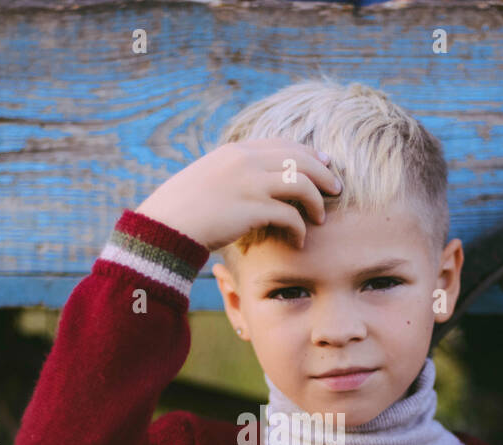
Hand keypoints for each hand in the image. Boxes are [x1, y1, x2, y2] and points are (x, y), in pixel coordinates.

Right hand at [135, 138, 340, 251]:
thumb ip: (235, 174)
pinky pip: (291, 216)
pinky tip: (299, 240)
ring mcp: (250, 184)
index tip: (325, 163)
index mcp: (236, 152)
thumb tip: (258, 182)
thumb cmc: (185, 209)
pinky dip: (300, 229)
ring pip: (302, 185)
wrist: (166, 226)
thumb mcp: (209, 179)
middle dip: (324, 174)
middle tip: (336, 190)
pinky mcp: (252, 209)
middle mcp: (246, 162)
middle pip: (301, 160)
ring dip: (317, 203)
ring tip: (320, 219)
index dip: (309, 153)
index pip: (283, 144)